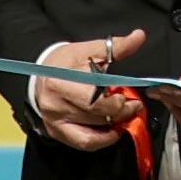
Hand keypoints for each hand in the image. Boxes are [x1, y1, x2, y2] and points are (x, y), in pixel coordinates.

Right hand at [28, 30, 149, 150]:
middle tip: (132, 106)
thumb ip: (116, 46)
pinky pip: (84, 143)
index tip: (131, 97)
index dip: (118, 100)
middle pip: (95, 115)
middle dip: (120, 112)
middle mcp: (55, 103)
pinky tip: (112, 131)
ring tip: (123, 115)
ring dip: (114, 124)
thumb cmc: (67, 61)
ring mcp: (54, 120)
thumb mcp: (89, 49)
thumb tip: (139, 36)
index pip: (95, 97)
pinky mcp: (56, 132)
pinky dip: (102, 140)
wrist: (40, 74)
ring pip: (92, 131)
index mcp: (62, 81)